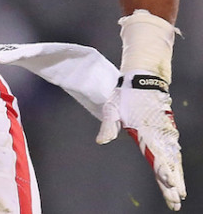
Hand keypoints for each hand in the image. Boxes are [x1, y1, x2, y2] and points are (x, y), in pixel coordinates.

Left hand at [96, 72, 184, 209]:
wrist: (143, 80)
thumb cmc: (124, 96)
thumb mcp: (111, 108)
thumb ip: (108, 126)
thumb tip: (101, 142)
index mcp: (145, 131)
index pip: (156, 155)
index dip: (163, 170)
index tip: (169, 183)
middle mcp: (159, 134)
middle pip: (168, 163)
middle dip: (173, 183)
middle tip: (176, 201)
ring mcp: (166, 133)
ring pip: (174, 160)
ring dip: (177, 177)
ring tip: (180, 195)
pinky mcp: (168, 132)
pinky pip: (174, 152)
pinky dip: (177, 166)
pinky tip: (178, 178)